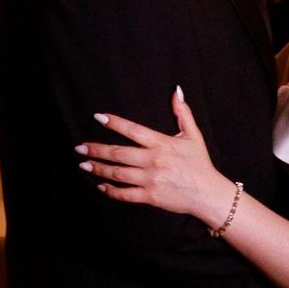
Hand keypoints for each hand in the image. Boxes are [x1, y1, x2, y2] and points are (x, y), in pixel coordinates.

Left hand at [79, 87, 227, 223]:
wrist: (208, 193)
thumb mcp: (193, 135)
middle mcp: (153, 160)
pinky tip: (101, 187)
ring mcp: (150, 179)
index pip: (133, 130)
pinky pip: (126, 194)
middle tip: (80, 147)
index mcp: (161, 143)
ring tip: (84, 164)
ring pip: (118, 173)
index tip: (98, 117)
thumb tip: (176, 91)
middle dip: (97, 149)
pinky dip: (112, 191)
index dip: (114, 123)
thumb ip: (183, 113)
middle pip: (118, 153)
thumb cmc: (200, 163)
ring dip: (99, 169)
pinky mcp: (150, 196)